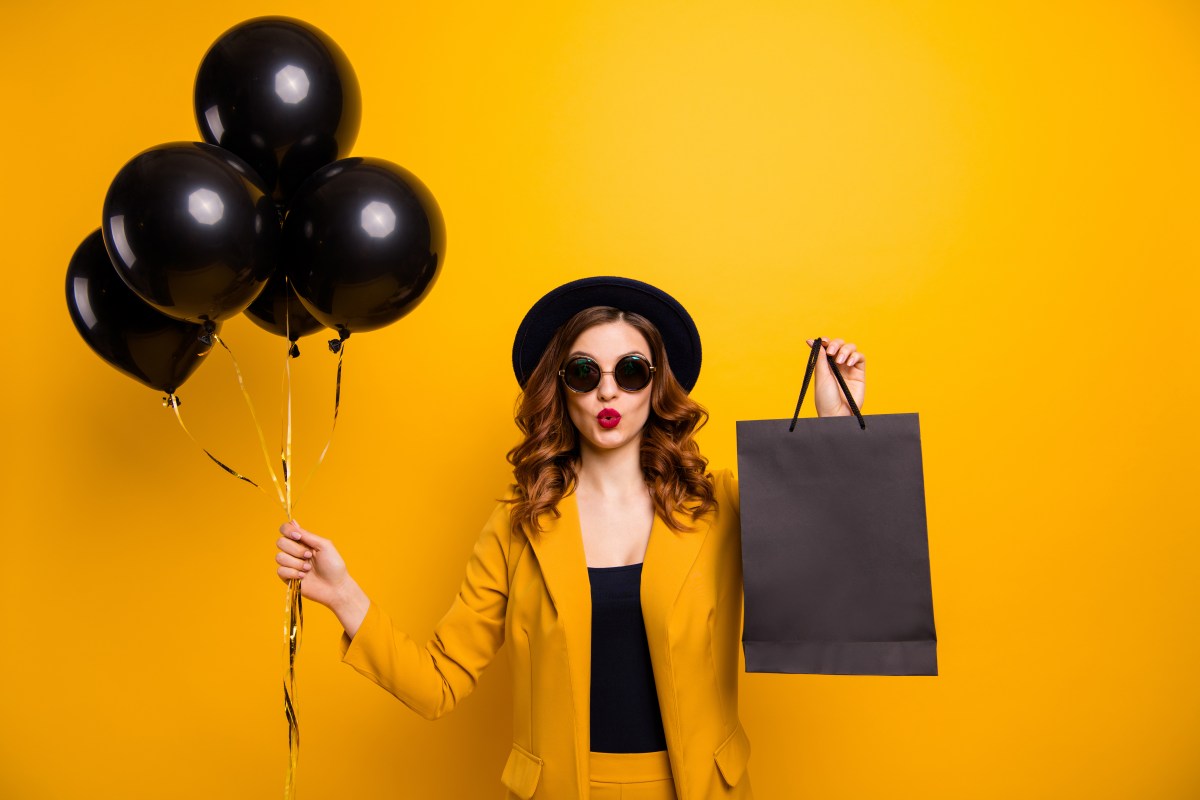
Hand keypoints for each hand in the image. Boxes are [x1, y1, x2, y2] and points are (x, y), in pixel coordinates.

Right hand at [277, 521, 369, 635]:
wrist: (335, 587)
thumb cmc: (333, 565)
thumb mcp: (323, 545)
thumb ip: (307, 535)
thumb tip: (292, 522)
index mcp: (303, 541)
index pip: (285, 529)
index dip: (287, 531)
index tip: (297, 536)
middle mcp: (294, 551)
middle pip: (280, 542)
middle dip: (295, 550)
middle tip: (309, 556)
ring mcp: (290, 564)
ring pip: (279, 557)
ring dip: (296, 563)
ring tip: (308, 568)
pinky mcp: (287, 577)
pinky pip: (280, 571)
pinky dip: (293, 573)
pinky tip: (303, 577)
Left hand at [805, 337, 864, 417]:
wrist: (837, 414)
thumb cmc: (825, 398)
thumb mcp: (821, 376)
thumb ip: (820, 358)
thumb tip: (813, 341)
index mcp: (825, 365)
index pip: (827, 347)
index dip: (826, 341)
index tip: (822, 341)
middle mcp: (837, 364)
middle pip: (840, 344)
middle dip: (836, 344)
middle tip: (831, 352)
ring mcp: (849, 368)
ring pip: (851, 348)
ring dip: (845, 350)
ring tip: (840, 361)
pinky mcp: (859, 373)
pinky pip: (860, 358)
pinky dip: (855, 356)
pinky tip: (849, 363)